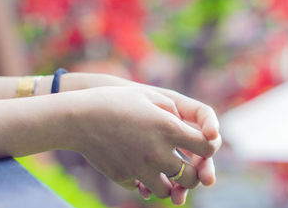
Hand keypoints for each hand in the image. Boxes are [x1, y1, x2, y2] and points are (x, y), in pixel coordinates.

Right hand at [62, 86, 220, 204]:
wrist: (78, 118)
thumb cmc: (114, 101)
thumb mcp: (148, 96)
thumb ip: (174, 111)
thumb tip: (188, 129)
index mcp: (168, 128)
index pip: (206, 147)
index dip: (209, 147)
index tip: (204, 145)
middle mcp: (157, 153)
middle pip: (191, 177)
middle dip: (194, 173)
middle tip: (189, 166)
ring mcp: (140, 169)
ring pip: (168, 190)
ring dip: (172, 184)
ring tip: (167, 173)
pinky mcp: (124, 178)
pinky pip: (143, 189)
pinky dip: (147, 185)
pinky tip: (143, 173)